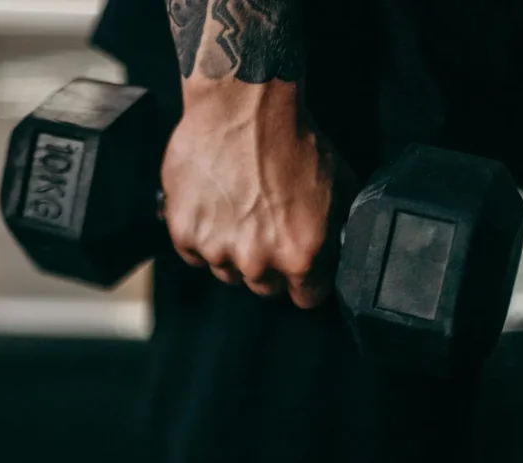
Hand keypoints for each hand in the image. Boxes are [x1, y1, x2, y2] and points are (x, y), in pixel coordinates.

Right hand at [160, 81, 353, 307]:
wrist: (243, 104)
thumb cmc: (293, 138)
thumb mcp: (338, 186)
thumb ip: (334, 231)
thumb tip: (334, 251)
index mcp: (300, 255)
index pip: (305, 297)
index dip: (304, 280)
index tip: (297, 265)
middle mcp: (257, 261)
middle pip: (262, 286)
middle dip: (266, 264)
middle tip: (263, 226)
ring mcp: (216, 249)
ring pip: (225, 270)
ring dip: (231, 249)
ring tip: (235, 209)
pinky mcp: (183, 232)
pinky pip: (193, 252)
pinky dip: (200, 235)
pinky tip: (211, 206)